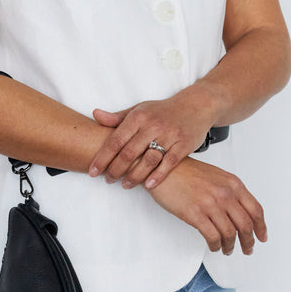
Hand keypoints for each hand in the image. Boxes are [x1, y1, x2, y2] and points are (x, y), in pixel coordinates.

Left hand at [88, 91, 217, 189]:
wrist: (196, 106)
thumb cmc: (163, 111)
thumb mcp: (139, 110)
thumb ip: (117, 118)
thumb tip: (95, 115)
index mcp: (138, 117)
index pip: (115, 140)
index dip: (102, 158)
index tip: (93, 171)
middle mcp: (153, 125)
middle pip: (129, 153)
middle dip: (116, 170)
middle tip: (108, 180)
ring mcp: (169, 135)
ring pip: (148, 161)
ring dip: (134, 176)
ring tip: (125, 185)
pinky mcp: (183, 145)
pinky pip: (169, 163)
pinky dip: (157, 176)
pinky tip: (148, 185)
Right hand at [145, 155, 266, 255]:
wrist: (164, 168)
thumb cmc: (186, 172)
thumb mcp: (216, 176)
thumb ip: (230, 192)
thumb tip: (239, 213)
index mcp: (233, 184)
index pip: (255, 209)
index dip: (261, 227)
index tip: (262, 237)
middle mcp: (225, 194)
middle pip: (245, 225)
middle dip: (248, 241)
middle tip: (247, 249)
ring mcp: (210, 204)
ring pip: (229, 233)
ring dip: (230, 246)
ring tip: (227, 250)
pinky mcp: (195, 214)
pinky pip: (212, 236)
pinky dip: (216, 246)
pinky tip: (214, 247)